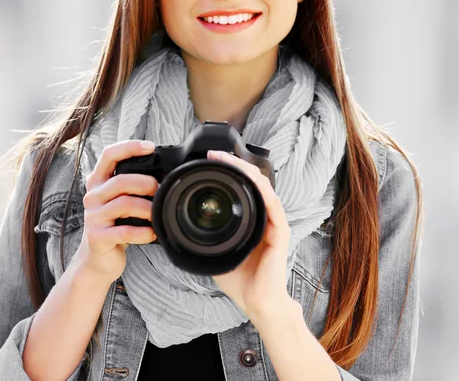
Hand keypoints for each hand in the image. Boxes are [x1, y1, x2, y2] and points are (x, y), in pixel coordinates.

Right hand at [72, 140, 158, 282]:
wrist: (97, 260)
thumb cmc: (115, 225)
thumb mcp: (119, 200)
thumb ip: (131, 185)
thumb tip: (163, 174)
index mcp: (98, 182)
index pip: (109, 155)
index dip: (129, 147)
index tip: (150, 146)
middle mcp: (92, 196)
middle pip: (120, 180)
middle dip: (145, 183)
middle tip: (159, 190)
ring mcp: (93, 217)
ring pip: (123, 204)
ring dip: (147, 208)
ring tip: (158, 213)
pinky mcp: (97, 237)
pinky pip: (124, 232)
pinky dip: (143, 232)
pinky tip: (152, 233)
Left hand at [207, 150, 293, 320]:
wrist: (258, 303)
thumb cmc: (240, 279)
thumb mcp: (216, 250)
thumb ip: (204, 236)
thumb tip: (178, 226)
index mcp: (251, 218)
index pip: (243, 184)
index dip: (229, 169)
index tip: (210, 159)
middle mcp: (264, 216)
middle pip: (254, 179)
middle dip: (236, 163)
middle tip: (215, 154)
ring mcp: (274, 222)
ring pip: (264, 187)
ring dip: (247, 171)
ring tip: (230, 160)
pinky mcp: (280, 233)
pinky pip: (273, 206)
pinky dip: (262, 191)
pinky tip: (251, 181)